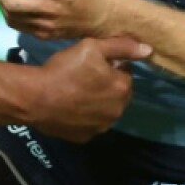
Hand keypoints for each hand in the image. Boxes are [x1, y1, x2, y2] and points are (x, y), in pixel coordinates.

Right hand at [30, 36, 149, 141]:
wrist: (36, 98)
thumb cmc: (65, 69)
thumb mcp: (92, 47)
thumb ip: (121, 47)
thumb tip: (148, 49)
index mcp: (122, 87)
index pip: (125, 72)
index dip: (109, 65)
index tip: (91, 63)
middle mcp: (118, 111)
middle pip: (117, 93)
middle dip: (106, 85)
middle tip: (83, 76)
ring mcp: (102, 127)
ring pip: (105, 110)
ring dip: (97, 102)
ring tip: (75, 92)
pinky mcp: (86, 138)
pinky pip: (90, 123)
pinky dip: (84, 116)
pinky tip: (70, 107)